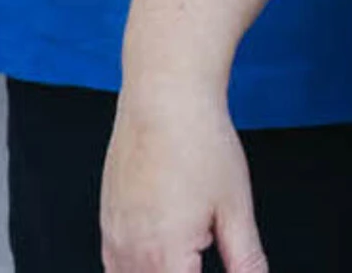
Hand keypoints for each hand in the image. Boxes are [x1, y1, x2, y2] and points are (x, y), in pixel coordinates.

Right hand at [102, 86, 264, 272]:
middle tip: (204, 241)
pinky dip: (136, 270)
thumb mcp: (236, 206)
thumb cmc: (200, 142)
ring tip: (187, 249)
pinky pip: (115, 268)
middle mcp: (132, 256)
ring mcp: (114, 240)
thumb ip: (245, 260)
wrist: (164, 96)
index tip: (221, 258)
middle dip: (185, 271)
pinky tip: (162, 250)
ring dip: (161, 271)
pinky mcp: (106, 224)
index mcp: (166, 257)